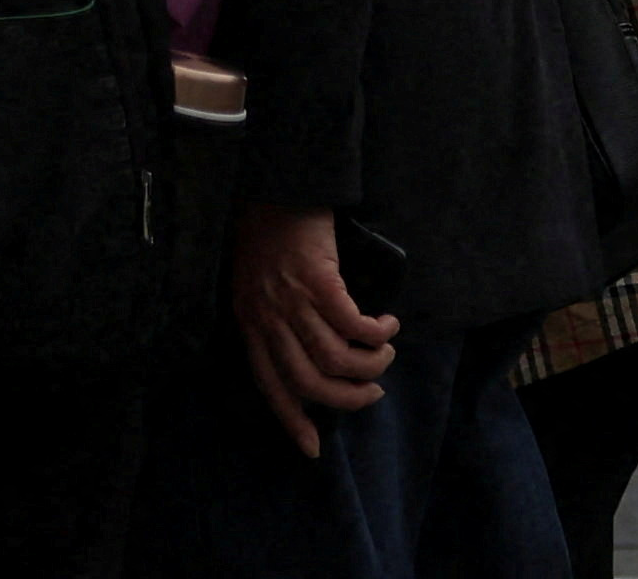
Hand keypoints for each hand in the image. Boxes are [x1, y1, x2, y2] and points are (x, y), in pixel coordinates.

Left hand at [230, 202, 395, 455]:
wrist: (280, 187)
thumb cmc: (271, 235)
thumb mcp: (259, 285)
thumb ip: (277, 322)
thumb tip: (314, 363)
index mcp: (250, 321)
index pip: (268, 384)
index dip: (291, 419)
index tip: (311, 449)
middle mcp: (267, 316)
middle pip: (310, 382)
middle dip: (347, 397)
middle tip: (372, 390)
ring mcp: (292, 299)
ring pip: (337, 358)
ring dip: (370, 364)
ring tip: (386, 354)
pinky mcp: (320, 281)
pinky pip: (356, 326)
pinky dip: (378, 333)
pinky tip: (387, 324)